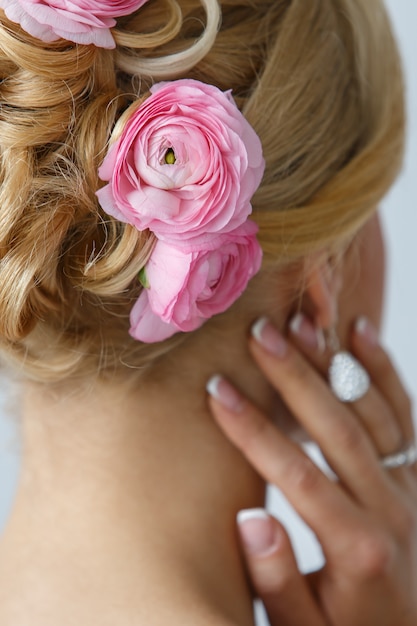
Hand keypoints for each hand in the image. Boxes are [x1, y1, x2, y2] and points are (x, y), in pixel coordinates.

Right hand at [207, 315, 416, 625]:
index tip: (218, 391)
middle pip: (338, 428)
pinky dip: (381, 369)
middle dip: (294, 378)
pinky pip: (402, 412)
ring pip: (372, 410)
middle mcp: (391, 508)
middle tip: (258, 334)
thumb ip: (277, 580)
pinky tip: (358, 332)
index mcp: (358, 549)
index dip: (254, 431)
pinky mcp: (415, 471)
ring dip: (333, 364)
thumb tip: (250, 518)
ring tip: (297, 322)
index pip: (298, 476)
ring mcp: (409, 484)